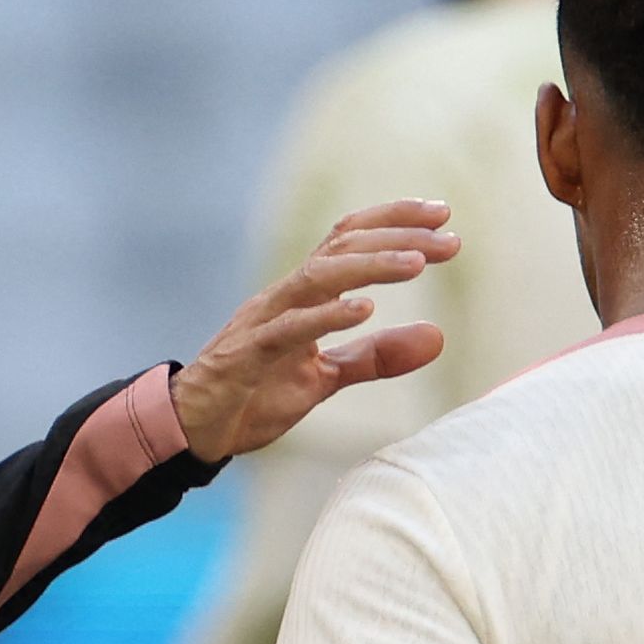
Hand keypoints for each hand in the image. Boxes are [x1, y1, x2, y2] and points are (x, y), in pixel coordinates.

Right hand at [173, 201, 457, 459]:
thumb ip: (377, 356)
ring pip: (318, 277)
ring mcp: (263, 321)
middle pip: (341, 247)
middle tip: (448, 236)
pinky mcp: (248, 356)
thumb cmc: (255, 395)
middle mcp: (283, 296)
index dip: (393, 220)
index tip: (442, 215)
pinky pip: (288, 328)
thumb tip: (437, 337)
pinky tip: (363, 309)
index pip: (348, 239)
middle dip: (397, 236)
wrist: (194, 429)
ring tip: (417, 262)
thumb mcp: (327, 377)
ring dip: (370, 265)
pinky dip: (325, 316)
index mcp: (301, 295)